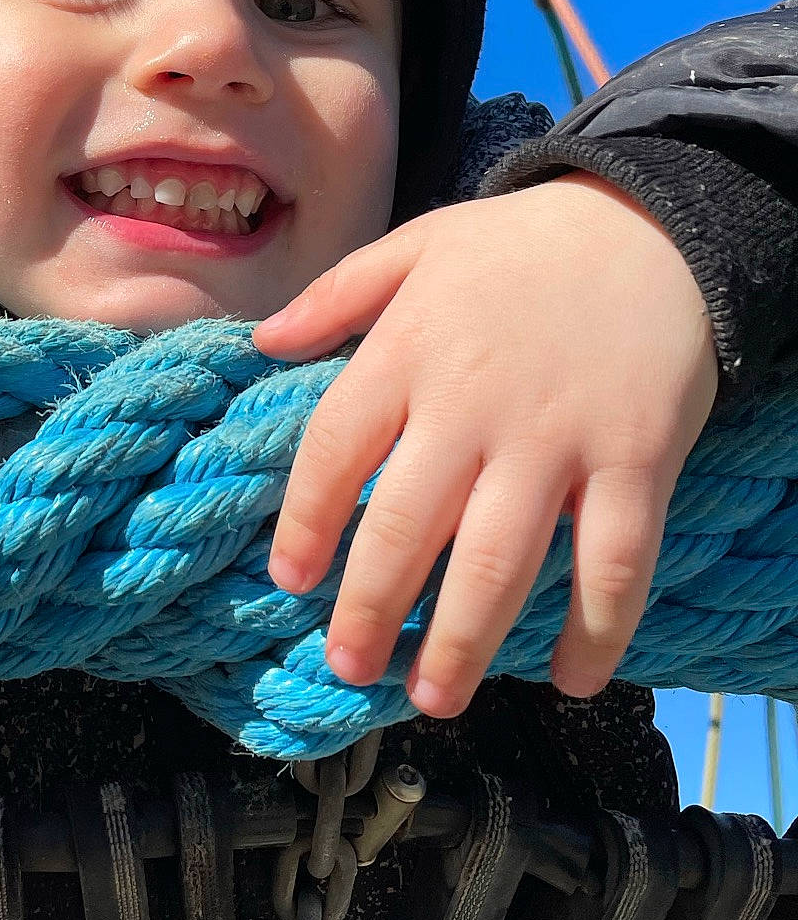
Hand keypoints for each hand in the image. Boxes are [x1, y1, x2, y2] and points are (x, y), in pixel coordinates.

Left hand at [254, 176, 718, 715]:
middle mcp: (473, 404)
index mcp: (409, 351)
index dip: (304, 522)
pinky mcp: (636, 460)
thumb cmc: (522, 243)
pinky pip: (615, 561)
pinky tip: (573, 679)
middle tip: (350, 668)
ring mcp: (557, 438)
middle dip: (370, 609)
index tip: (290, 579)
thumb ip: (338, 296)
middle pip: (404, 526)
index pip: (333, 450)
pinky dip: (597, 629)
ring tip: (434, 697)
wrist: (655, 221)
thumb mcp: (418, 244)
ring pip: (498, 563)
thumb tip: (263, 342)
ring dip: (462, 642)